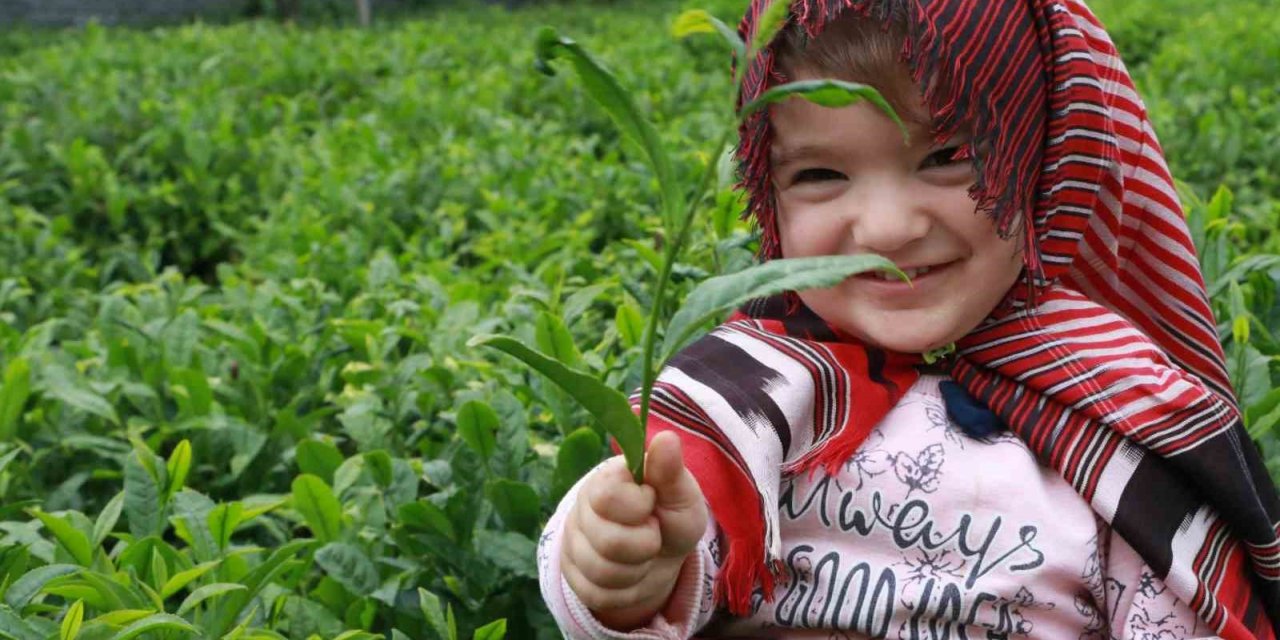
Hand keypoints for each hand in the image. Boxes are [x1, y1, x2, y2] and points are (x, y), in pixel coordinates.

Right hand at [560, 431, 708, 629]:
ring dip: (638, 570)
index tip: (652, 501)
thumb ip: (670, 471)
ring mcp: (574, 545)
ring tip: (645, 554)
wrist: (663, 557)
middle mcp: (581, 510)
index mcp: (604, 481)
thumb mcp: (682, 495)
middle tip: (652, 531)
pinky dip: (626, 591)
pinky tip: (633, 573)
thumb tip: (666, 438)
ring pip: (601, 573)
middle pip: (607, 542)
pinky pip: (598, 595)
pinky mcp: (574, 578)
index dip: (639, 506)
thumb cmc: (672, 517)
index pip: (607, 497)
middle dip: (645, 545)